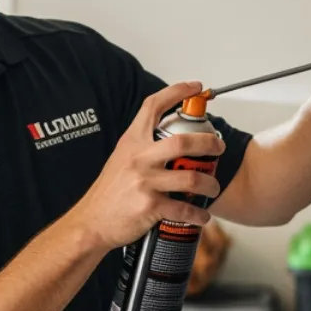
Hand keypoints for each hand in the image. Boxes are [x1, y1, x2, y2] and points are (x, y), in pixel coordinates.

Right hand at [70, 81, 226, 251]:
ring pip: (191, 177)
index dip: (177, 92)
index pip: (153, 106)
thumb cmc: (109, 192)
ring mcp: (145, 182)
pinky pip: (184, 208)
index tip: (195, 87)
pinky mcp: (149, 206)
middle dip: (208, 143)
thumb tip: (173, 139)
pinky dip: (199, 213)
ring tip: (213, 186)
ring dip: (210, 183)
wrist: (91, 223)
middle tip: (219, 147)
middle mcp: (139, 159)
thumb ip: (143, 146)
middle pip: (182, 142)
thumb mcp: (121, 158)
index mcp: (132, 142)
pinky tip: (202, 215)